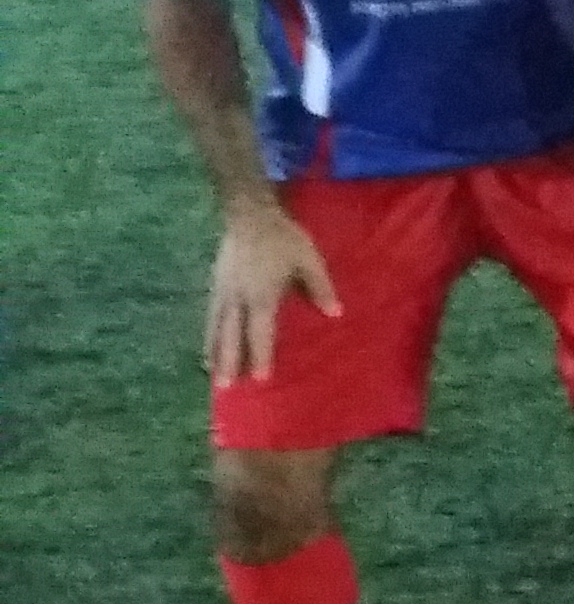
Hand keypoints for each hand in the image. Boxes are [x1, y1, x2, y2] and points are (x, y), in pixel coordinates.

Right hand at [205, 200, 338, 387]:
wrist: (248, 214)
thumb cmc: (283, 238)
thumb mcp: (309, 261)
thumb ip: (320, 288)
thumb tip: (335, 314)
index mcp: (261, 296)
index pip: (260, 333)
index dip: (260, 356)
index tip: (260, 379)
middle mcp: (237, 299)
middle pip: (231, 337)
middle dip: (229, 363)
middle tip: (225, 389)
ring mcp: (222, 292)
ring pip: (216, 328)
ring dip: (214, 352)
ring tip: (211, 374)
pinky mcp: (215, 285)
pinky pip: (210, 316)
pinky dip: (208, 334)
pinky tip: (208, 345)